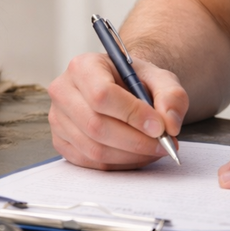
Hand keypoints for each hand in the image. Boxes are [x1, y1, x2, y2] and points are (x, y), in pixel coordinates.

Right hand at [47, 52, 187, 169]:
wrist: (119, 88)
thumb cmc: (136, 81)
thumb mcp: (160, 79)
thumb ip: (172, 96)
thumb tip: (169, 124)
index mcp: (83, 66)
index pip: (102, 95)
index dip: (132, 114)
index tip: (159, 127)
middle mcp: (63, 91)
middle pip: (96, 126)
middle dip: (136, 141)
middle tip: (163, 144)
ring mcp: (57, 119)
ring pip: (94, 149)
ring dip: (130, 156)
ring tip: (153, 149)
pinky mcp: (60, 141)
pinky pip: (90, 163)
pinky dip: (119, 164)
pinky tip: (136, 154)